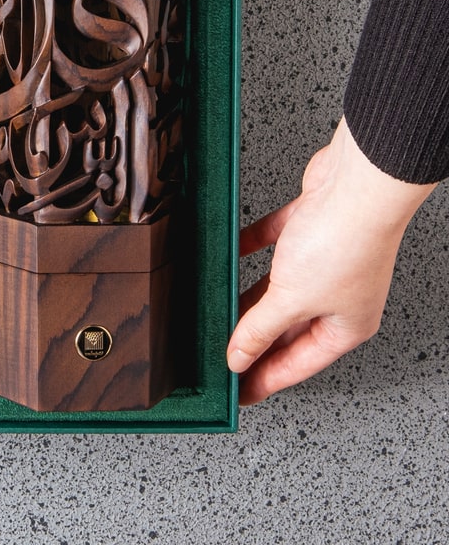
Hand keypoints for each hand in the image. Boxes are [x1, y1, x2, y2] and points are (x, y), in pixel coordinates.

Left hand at [227, 118, 434, 404]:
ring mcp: (323, 260)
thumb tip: (240, 356)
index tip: (240, 392)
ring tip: (218, 312)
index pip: (298, 362)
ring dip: (248, 298)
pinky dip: (249, 249)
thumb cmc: (344, 243)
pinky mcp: (307, 226)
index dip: (266, 378)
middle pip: (287, 327)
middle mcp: (338, 295)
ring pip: (278, 287)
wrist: (357, 183)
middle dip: (255, 340)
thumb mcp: (291, 299)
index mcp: (346, 326)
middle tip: (223, 355)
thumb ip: (261, 328)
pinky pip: (270, 242)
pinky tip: (227, 254)